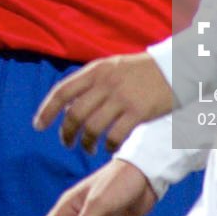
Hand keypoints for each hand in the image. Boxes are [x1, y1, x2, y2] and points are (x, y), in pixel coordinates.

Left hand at [33, 52, 173, 151]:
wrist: (178, 67)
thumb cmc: (143, 70)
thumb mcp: (114, 67)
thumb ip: (92, 83)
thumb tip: (68, 105)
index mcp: (97, 70)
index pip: (62, 92)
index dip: (47, 110)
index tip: (38, 126)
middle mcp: (106, 83)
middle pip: (75, 114)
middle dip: (67, 133)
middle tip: (67, 143)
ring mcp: (122, 98)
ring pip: (92, 128)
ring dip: (86, 143)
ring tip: (88, 148)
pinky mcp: (139, 112)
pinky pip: (115, 135)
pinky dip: (109, 145)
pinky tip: (109, 148)